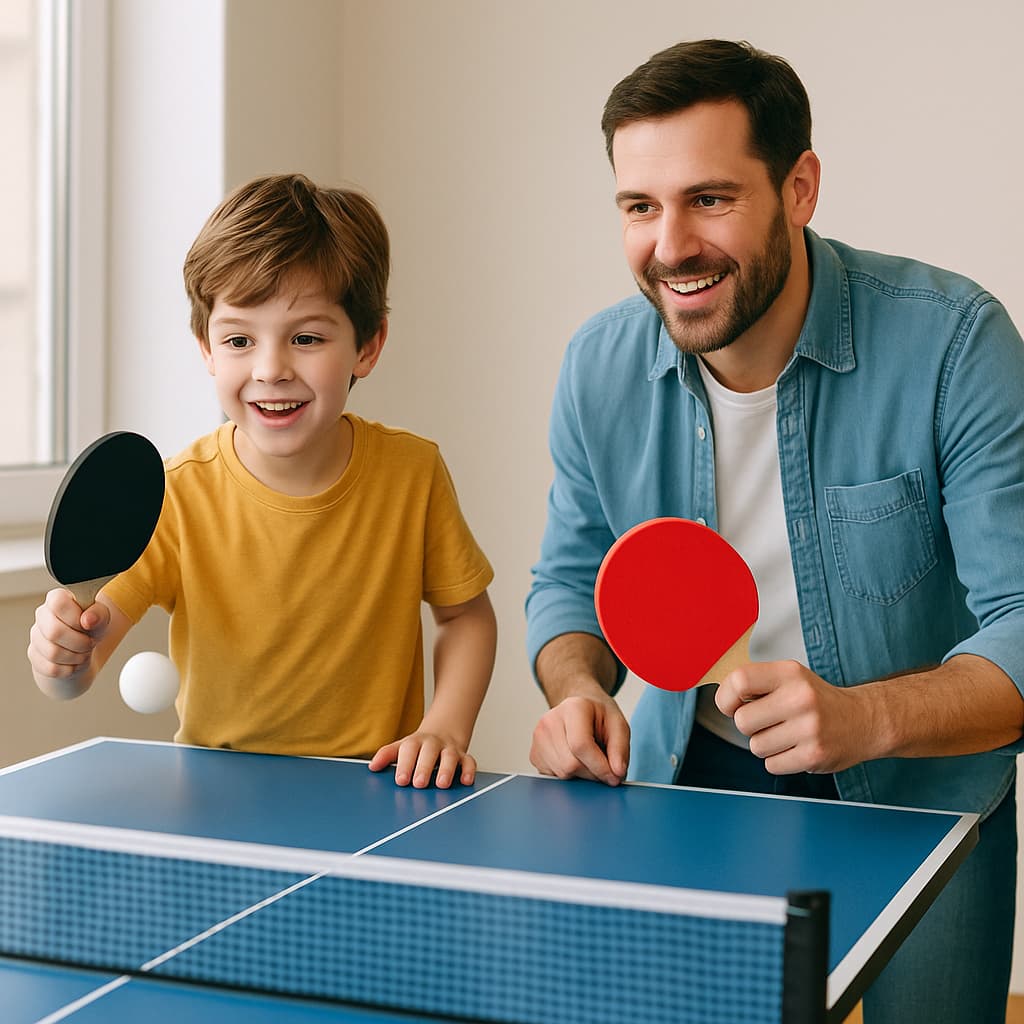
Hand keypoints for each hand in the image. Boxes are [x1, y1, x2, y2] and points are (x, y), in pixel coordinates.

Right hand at [27, 588, 111, 699]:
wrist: (83, 649)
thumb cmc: (91, 628)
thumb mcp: (102, 618)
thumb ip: (99, 614)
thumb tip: (89, 619)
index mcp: (57, 598)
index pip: (58, 604)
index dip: (76, 618)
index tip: (87, 625)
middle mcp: (42, 615)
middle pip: (54, 632)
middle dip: (80, 642)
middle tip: (90, 643)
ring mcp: (35, 636)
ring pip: (53, 653)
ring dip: (76, 656)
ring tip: (83, 652)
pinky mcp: (34, 655)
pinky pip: (51, 668)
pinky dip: (69, 668)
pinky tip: (73, 661)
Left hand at [368, 731, 476, 788]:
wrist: (444, 729)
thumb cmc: (419, 746)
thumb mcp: (402, 747)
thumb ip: (388, 755)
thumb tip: (372, 766)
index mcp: (415, 742)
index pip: (408, 749)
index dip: (404, 764)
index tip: (401, 780)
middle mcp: (433, 744)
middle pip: (429, 752)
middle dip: (424, 767)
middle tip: (418, 783)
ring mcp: (449, 750)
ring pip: (450, 756)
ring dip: (447, 769)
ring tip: (441, 784)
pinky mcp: (464, 756)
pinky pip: (469, 761)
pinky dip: (469, 770)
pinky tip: (466, 781)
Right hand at [529, 694, 629, 785]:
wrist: (579, 709)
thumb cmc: (598, 716)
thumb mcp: (619, 725)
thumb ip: (620, 749)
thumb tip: (617, 773)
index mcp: (573, 708)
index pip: (581, 745)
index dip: (600, 767)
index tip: (614, 776)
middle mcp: (550, 721)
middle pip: (570, 764)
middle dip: (592, 773)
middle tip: (603, 766)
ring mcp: (539, 738)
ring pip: (562, 774)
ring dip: (581, 776)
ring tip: (588, 759)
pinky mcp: (534, 754)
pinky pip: (554, 778)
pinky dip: (569, 776)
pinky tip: (575, 761)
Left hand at [715, 660, 872, 773]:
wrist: (863, 720)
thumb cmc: (817, 699)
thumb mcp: (790, 678)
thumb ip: (757, 683)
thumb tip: (722, 699)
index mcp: (789, 673)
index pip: (739, 680)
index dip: (726, 697)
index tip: (732, 706)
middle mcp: (800, 698)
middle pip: (742, 721)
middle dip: (749, 726)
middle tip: (768, 722)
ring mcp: (809, 728)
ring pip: (756, 746)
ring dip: (765, 744)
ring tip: (787, 734)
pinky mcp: (814, 755)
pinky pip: (772, 765)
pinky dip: (779, 760)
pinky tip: (796, 748)